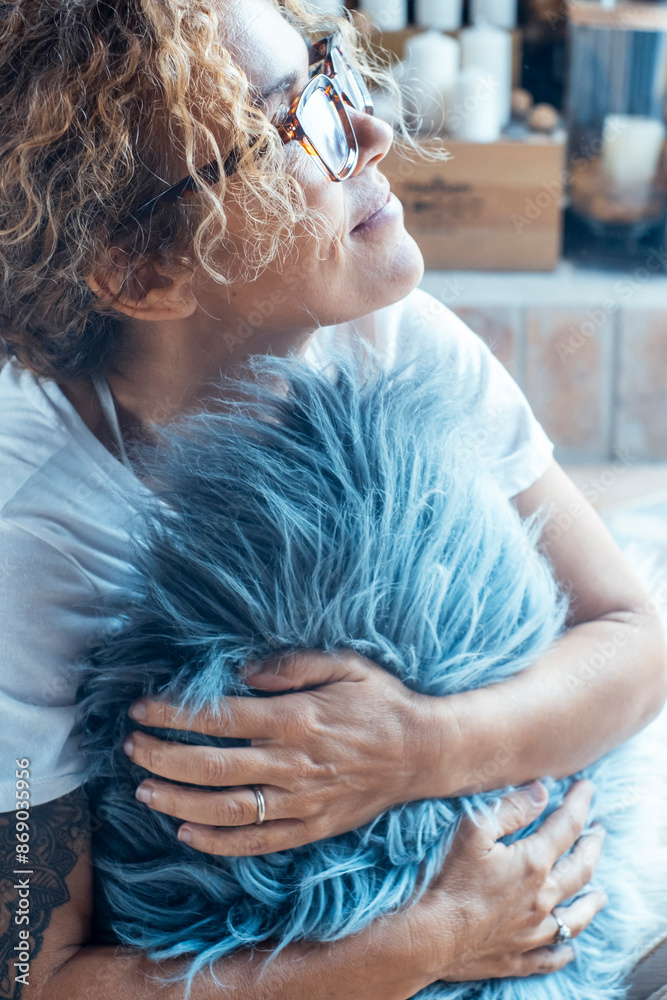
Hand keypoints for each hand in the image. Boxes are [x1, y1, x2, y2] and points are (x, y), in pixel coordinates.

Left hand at [124, 649, 436, 854]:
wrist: (424, 752)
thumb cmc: (381, 701)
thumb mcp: (344, 664)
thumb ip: (290, 665)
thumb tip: (241, 672)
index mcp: (297, 719)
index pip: (220, 719)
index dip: (174, 715)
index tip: (142, 709)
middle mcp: (293, 764)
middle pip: (212, 767)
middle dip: (162, 757)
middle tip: (131, 747)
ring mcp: (302, 802)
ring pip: (227, 810)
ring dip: (179, 801)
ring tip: (144, 790)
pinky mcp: (312, 827)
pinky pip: (258, 842)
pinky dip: (218, 842)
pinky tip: (186, 832)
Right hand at [412, 779, 606, 982]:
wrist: (432, 936)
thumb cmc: (449, 879)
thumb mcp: (473, 831)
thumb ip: (510, 809)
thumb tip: (541, 792)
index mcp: (533, 864)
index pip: (566, 826)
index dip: (579, 803)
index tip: (587, 787)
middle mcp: (543, 898)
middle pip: (581, 869)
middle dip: (593, 846)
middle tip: (599, 832)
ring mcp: (534, 931)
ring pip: (576, 917)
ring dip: (592, 903)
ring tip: (601, 895)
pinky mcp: (519, 956)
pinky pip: (552, 956)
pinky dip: (564, 951)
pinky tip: (569, 949)